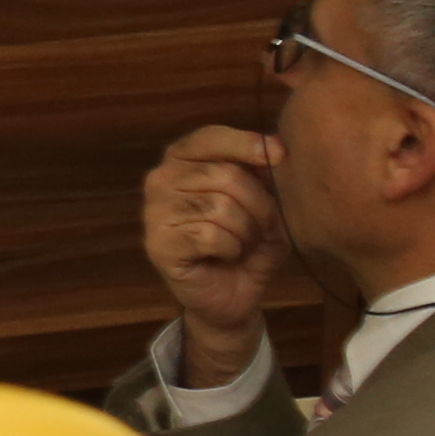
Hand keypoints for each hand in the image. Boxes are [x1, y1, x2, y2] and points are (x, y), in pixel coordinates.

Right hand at [139, 121, 292, 380]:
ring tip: (241, 244)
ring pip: (220, 207)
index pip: (209, 137)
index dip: (246, 143)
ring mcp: (154, 211)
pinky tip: (224, 256)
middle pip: (224, 175)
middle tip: (261, 228)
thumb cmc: (248, 246)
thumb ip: (265, 178)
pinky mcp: (157, 243)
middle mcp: (161, 179)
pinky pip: (210, 235)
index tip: (280, 153)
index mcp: (183, 161)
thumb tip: (276, 149)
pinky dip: (231, 249)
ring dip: (246, 232)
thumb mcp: (266, 207)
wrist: (233, 297)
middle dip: (258, 205)